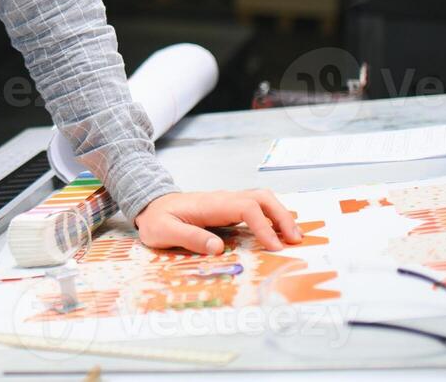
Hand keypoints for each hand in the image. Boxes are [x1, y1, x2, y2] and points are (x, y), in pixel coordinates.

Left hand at [133, 189, 302, 254]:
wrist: (150, 205)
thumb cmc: (156, 219)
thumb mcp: (163, 231)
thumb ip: (188, 237)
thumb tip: (217, 248)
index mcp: (210, 204)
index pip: (245, 207)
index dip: (263, 225)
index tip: (274, 246)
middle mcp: (224, 199)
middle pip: (261, 197)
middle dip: (282, 216)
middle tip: (296, 240)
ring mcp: (228, 203)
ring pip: (262, 200)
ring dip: (280, 215)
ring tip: (294, 238)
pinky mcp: (229, 210)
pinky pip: (256, 209)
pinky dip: (272, 218)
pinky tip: (279, 234)